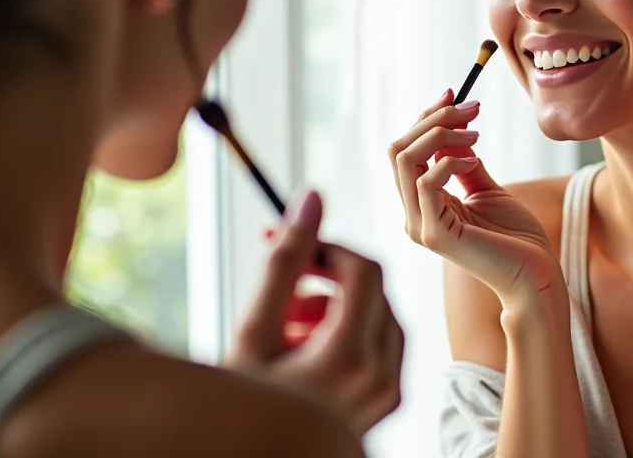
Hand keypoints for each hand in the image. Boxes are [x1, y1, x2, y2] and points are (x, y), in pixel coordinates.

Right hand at [226, 190, 403, 439]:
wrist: (259, 454)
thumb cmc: (244, 404)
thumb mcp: (253, 329)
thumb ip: (285, 262)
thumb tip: (312, 200)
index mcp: (349, 359)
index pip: (363, 269)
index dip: (330, 249)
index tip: (296, 249)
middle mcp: (380, 378)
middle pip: (374, 290)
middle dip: (329, 280)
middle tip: (285, 292)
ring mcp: (387, 393)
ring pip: (379, 315)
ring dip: (337, 308)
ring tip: (289, 329)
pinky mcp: (387, 401)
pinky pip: (381, 345)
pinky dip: (349, 335)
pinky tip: (307, 352)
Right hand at [389, 89, 561, 305]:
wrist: (536, 274)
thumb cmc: (515, 237)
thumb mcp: (486, 188)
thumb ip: (464, 162)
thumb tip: (453, 128)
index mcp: (421, 204)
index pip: (405, 150)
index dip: (426, 116)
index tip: (455, 93)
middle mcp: (413, 214)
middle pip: (398, 149)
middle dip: (433, 118)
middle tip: (472, 108)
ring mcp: (420, 226)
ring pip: (405, 160)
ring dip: (441, 134)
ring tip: (477, 134)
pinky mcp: (435, 235)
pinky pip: (427, 182)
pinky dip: (450, 161)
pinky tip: (477, 161)